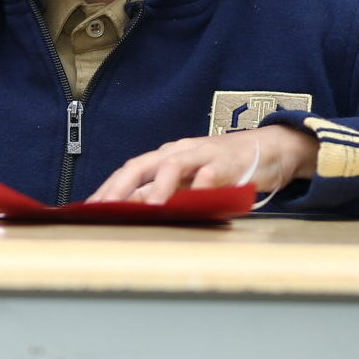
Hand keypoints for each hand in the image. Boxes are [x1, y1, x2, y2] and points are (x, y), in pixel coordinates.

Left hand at [86, 125, 318, 204]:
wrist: (269, 149)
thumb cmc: (223, 168)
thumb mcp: (189, 181)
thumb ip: (164, 192)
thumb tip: (130, 209)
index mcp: (165, 157)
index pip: (129, 171)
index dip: (108, 188)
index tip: (89, 209)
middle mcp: (178, 152)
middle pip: (141, 165)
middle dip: (120, 187)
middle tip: (104, 209)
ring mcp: (202, 155)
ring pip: (172, 166)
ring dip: (158, 188)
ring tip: (147, 209)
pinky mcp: (229, 162)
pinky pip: (211, 173)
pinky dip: (200, 187)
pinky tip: (192, 202)